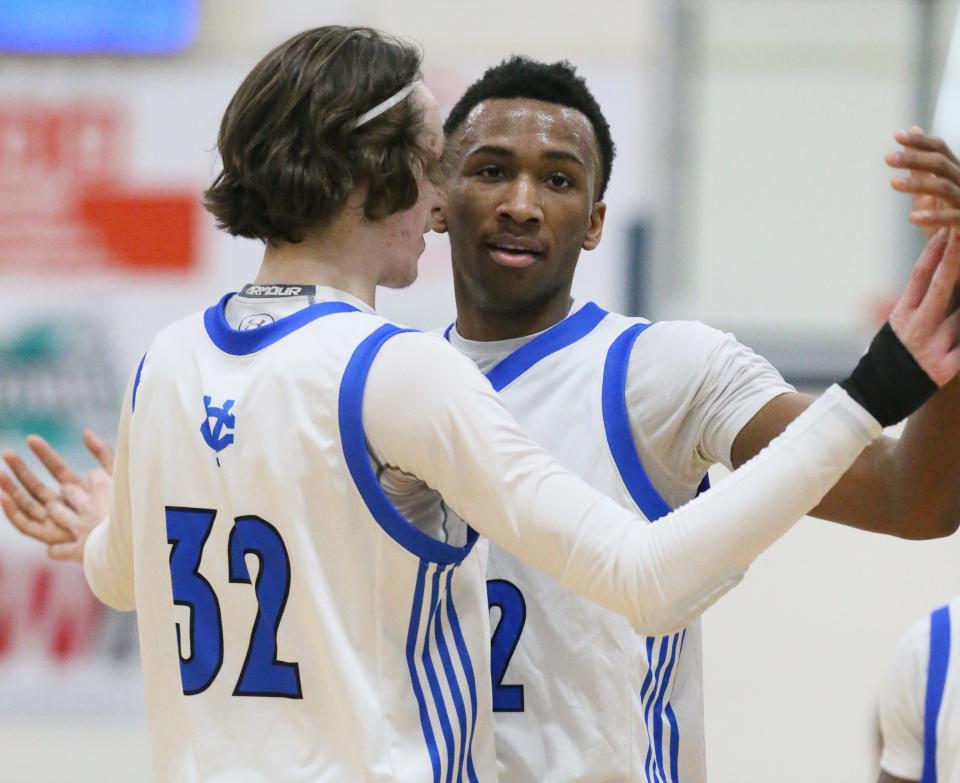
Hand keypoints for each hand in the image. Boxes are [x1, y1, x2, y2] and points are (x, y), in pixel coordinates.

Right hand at [0, 430, 113, 562]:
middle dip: (21, 470)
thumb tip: (86, 432)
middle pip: (37, 487)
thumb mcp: (114, 475)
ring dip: (11, 489)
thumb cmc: (123, 507)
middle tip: (7, 453)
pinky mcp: (51, 538)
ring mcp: (58, 523)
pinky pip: (26, 525)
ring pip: (27, 504)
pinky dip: (12, 511)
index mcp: (82, 492)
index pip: (58, 470)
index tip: (31, 439)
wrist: (125, 535)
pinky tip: (2, 496)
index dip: (45, 454)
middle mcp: (67, 508)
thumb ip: (103, 453)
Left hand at [886, 127, 959, 239]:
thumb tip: (911, 130)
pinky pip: (953, 218)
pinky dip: (933, 217)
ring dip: (918, 184)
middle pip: (941, 164)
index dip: (920, 142)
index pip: (940, 150)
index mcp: (955, 172)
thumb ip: (920, 167)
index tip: (897, 136)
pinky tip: (912, 218)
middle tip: (887, 158)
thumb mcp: (929, 192)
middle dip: (914, 159)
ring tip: (893, 183)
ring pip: (944, 187)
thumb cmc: (947, 217)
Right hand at [889, 229, 959, 385]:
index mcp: (902, 316)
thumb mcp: (893, 329)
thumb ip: (911, 306)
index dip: (933, 252)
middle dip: (954, 258)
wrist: (874, 398)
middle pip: (941, 286)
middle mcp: (917, 327)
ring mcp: (933, 347)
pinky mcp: (947, 369)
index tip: (945, 230)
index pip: (919, 277)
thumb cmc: (886, 361)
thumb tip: (926, 281)